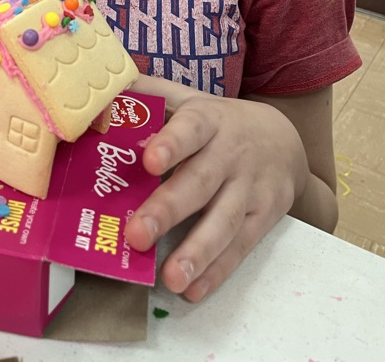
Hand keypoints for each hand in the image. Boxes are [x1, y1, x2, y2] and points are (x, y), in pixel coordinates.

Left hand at [123, 74, 309, 301]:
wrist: (284, 139)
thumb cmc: (217, 122)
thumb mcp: (189, 99)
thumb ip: (149, 94)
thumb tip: (100, 95)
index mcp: (208, 120)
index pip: (191, 128)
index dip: (171, 143)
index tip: (149, 160)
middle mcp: (231, 153)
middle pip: (201, 182)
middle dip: (169, 209)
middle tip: (138, 234)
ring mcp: (250, 188)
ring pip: (224, 221)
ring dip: (197, 252)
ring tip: (170, 278)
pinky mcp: (265, 217)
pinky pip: (241, 246)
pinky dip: (218, 271)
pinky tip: (193, 289)